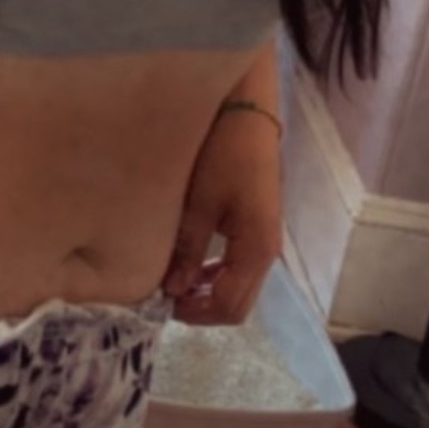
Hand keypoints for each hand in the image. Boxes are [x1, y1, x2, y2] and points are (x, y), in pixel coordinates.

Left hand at [164, 109, 282, 325]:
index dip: (195, 314)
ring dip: (207, 292)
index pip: (229, 306)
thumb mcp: (199, 203)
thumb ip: (187, 250)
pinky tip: (189, 263)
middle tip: (163, 298)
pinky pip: (237, 266)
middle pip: (237, 304)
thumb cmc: (223, 152)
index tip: (161, 305)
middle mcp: (267, 252)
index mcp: (256, 250)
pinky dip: (214, 274)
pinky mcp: (257, 228)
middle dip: (201, 308)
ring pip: (238, 287)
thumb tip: (173, 290)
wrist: (246, 113)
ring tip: (171, 282)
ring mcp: (264, 240)